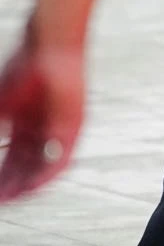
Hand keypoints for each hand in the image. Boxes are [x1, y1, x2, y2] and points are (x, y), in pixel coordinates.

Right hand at [0, 24, 84, 201]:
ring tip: (11, 199)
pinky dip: (45, 175)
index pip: (13, 160)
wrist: (50, 46)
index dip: (0, 177)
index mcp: (26, 125)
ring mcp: (59, 130)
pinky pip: (61, 159)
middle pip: (27, 167)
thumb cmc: (22, 68)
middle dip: (12, 186)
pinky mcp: (74, 128)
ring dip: (27, 186)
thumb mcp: (0, 106)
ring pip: (44, 167)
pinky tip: (31, 186)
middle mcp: (43, 130)